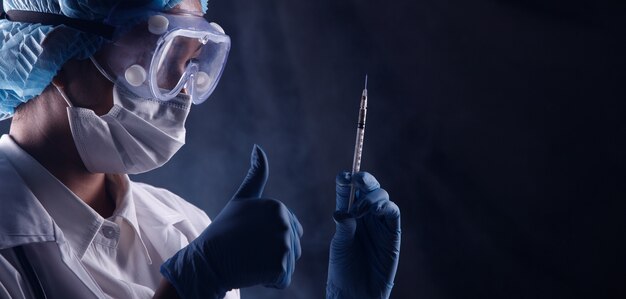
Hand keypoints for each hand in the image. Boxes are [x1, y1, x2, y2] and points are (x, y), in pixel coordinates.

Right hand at [161, 145, 302, 298]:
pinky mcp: (280, 266)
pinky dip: (269, 282)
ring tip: (250, 261)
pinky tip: (252, 272)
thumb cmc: (222, 231)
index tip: (249, 237)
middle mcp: (284, 223)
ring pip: (290, 264)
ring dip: (272, 268)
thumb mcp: (241, 199)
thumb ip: (255, 175)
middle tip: (249, 251)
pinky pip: (283, 280)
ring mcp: (283, 244)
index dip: (271, 238)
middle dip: (275, 254)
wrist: (205, 261)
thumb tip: (258, 147)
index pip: (293, 229)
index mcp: (277, 206)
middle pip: (294, 247)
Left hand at [327, 172, 400, 298]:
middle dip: (364, 180)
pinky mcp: (392, 232)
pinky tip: (377, 210)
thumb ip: (343, 227)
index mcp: (347, 213)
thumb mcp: (339, 245)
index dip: (346, 179)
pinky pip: (394, 212)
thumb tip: (343, 212)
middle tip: (357, 181)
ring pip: (382, 196)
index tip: (344, 177)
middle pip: (368, 188)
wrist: (357, 291)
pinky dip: (387, 206)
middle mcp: (364, 214)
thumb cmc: (344, 269)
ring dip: (372, 197)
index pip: (348, 189)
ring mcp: (379, 222)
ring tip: (361, 211)